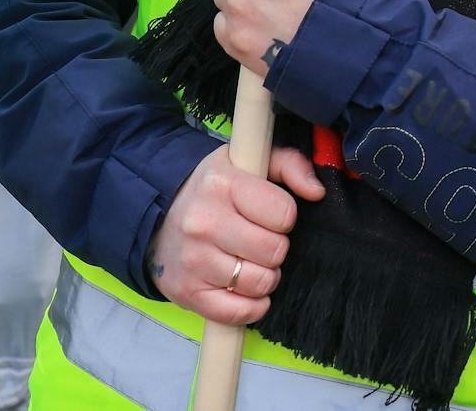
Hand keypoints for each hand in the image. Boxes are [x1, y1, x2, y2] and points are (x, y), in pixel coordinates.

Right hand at [146, 144, 325, 324]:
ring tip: (251, 263)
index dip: (285, 218)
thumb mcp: (249, 162)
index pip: (283, 213)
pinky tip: (246, 289)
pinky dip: (251, 306)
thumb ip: (290, 165)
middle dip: (276, 249)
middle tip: (262, 242)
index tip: (270, 216)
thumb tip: (316, 190)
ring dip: (265, 277)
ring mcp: (193, 260)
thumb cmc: (214, 191)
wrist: (158, 218)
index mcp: (222, 185)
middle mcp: (203, 222)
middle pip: (274, 251)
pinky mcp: (187, 292)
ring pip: (259, 283)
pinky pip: (237, 312)